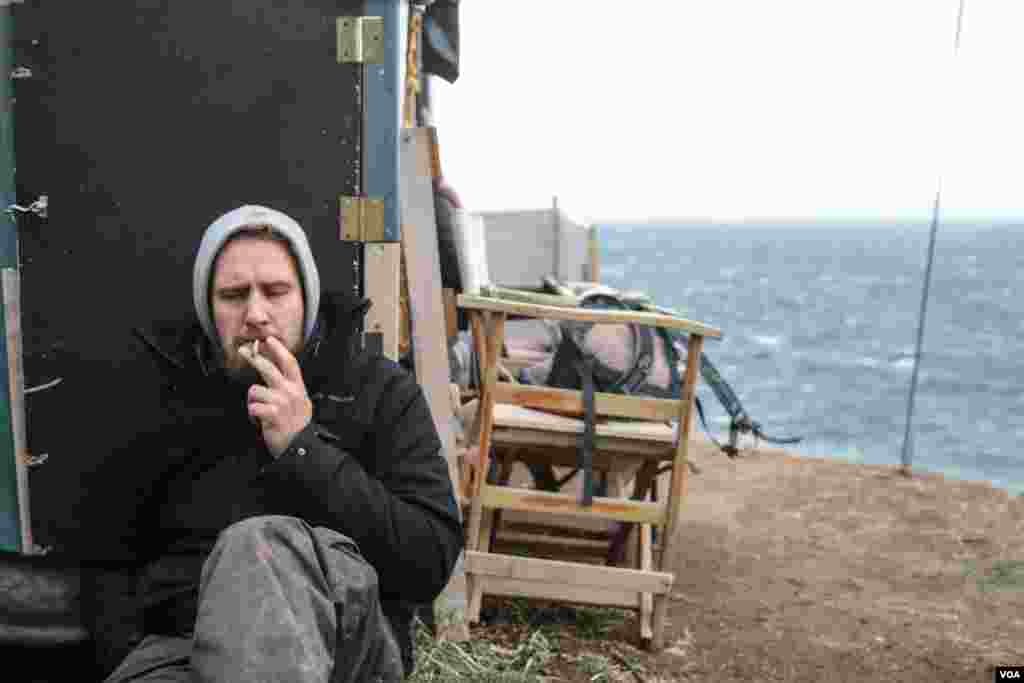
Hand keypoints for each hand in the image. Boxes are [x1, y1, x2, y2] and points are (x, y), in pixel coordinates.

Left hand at [241, 336, 312, 457]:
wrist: (300, 446)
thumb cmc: (296, 424)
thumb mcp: (300, 402)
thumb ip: (290, 387)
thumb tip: (276, 370)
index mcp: (298, 387)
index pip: (289, 363)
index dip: (279, 349)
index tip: (268, 340)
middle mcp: (291, 392)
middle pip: (270, 369)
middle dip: (254, 358)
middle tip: (244, 350)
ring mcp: (282, 403)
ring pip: (255, 390)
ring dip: (252, 400)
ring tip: (259, 409)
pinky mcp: (273, 415)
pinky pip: (253, 406)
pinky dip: (252, 413)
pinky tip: (258, 418)